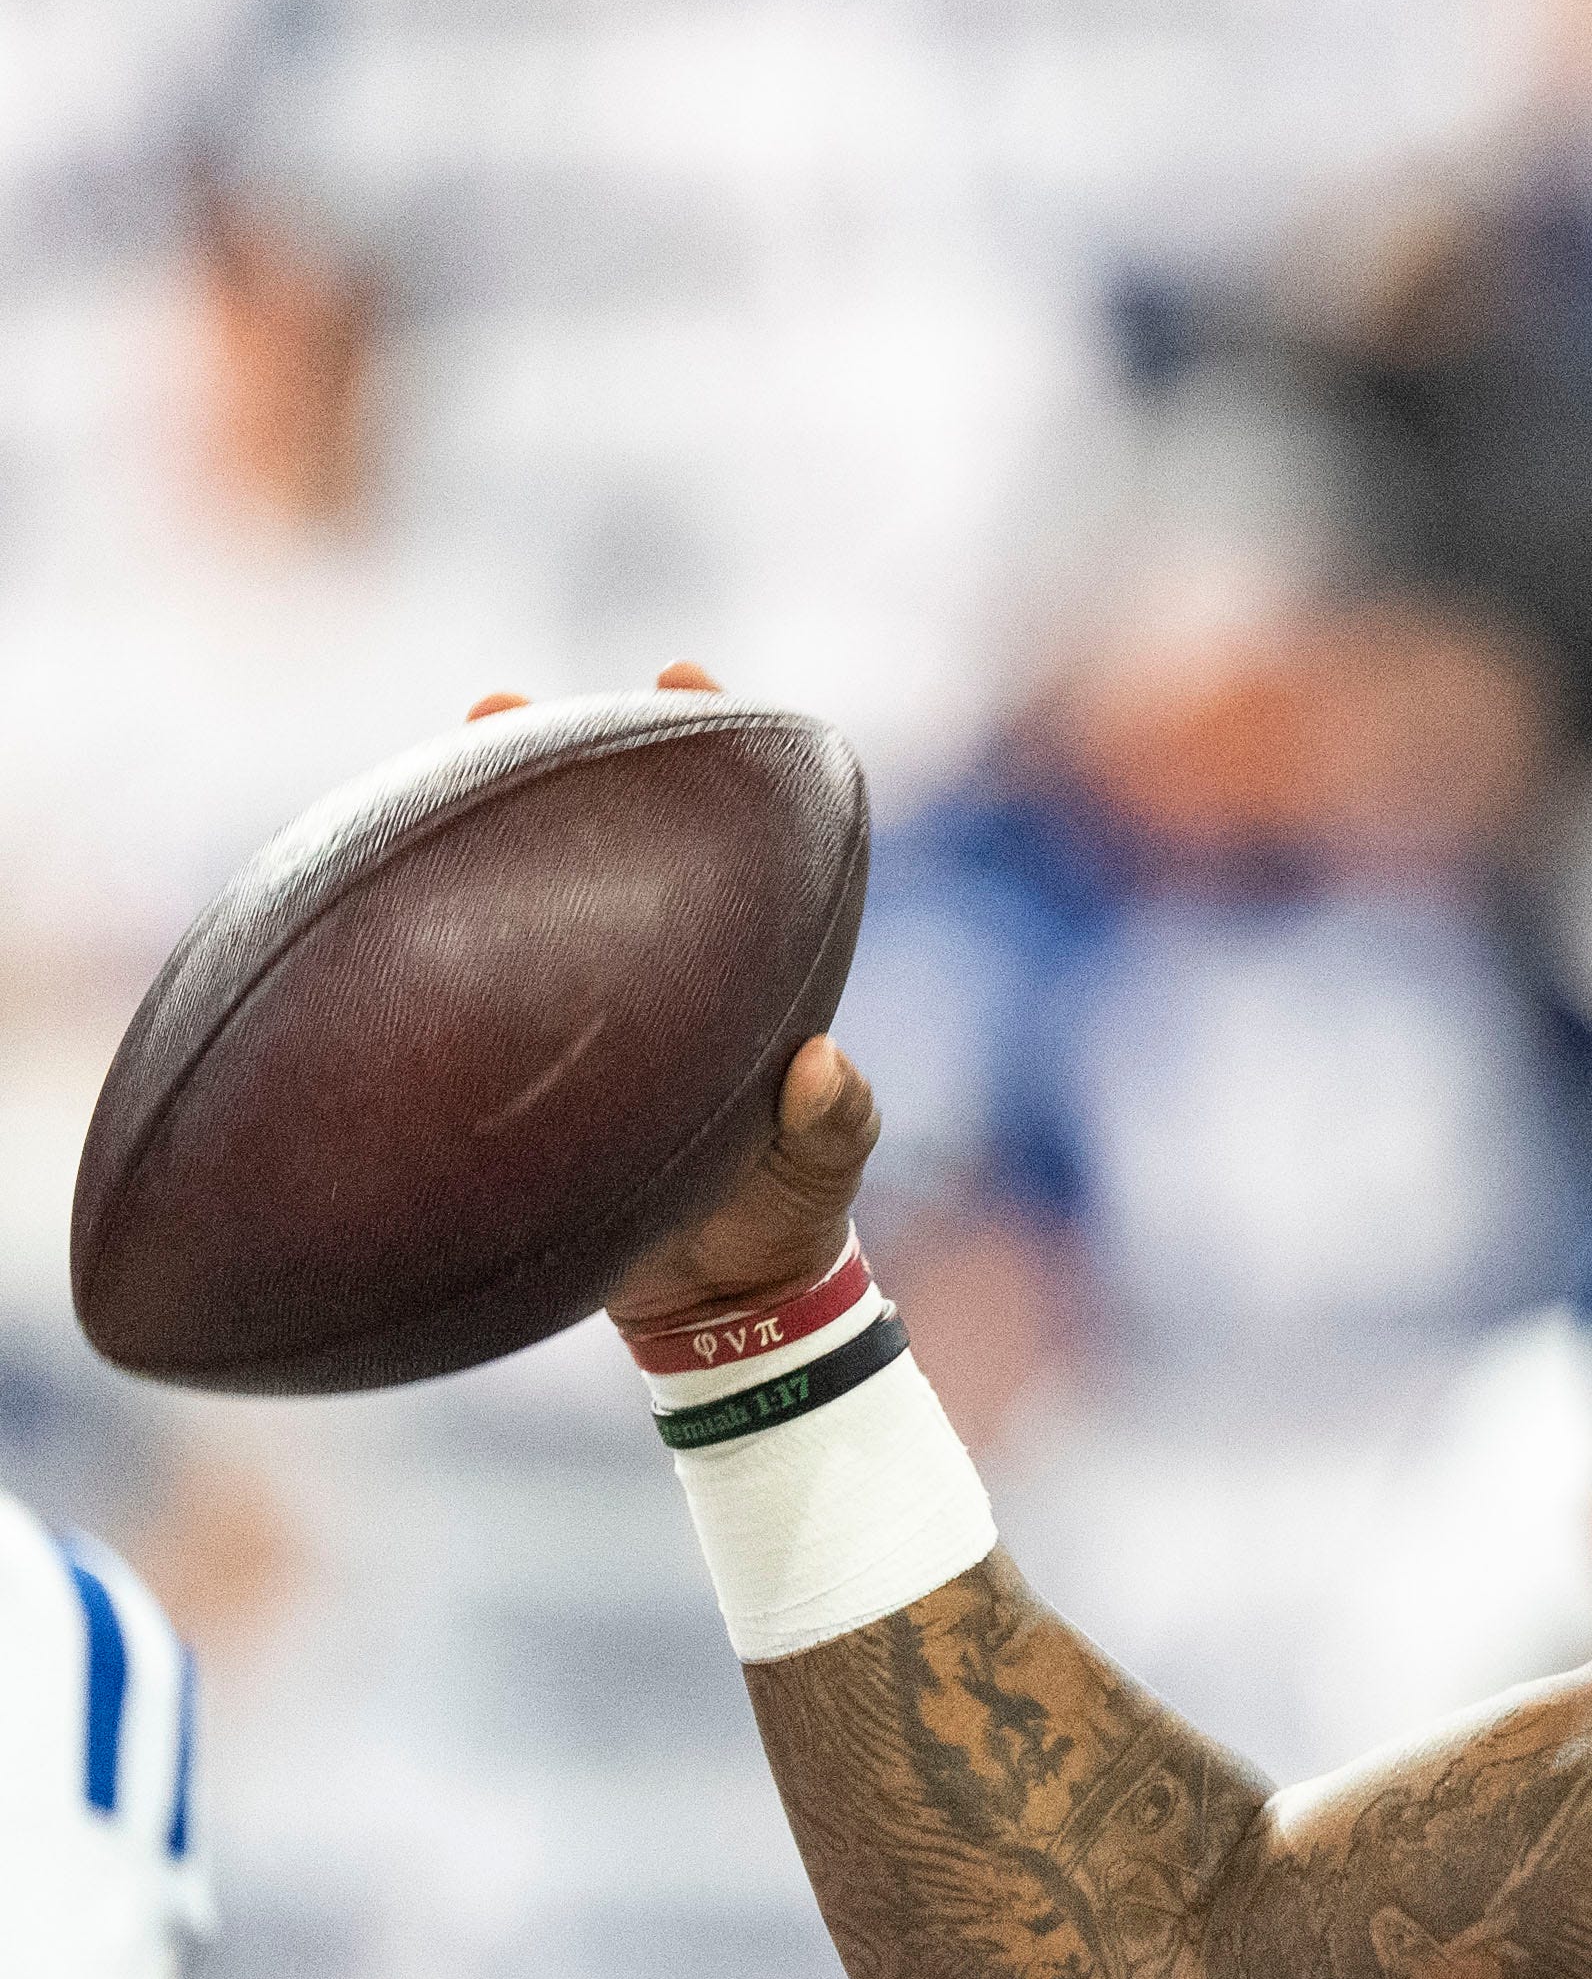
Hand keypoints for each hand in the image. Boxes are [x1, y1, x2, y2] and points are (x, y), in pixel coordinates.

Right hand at [463, 667, 886, 1334]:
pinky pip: (476, 988)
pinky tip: (369, 904)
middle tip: (502, 704)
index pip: (727, 835)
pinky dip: (432, 941)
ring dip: (480, 829)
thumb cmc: (783, 1220)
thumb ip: (834, 1125)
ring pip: (525, 900)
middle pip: (607, 840)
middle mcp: (658, 965)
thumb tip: (822, 1067)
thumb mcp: (819, 1173)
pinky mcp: (529, 1062)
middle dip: (561, 760)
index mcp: (742, 969)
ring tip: (429, 759)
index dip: (708, 745)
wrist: (716, 1303)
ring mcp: (588, 1007)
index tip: (682, 675)